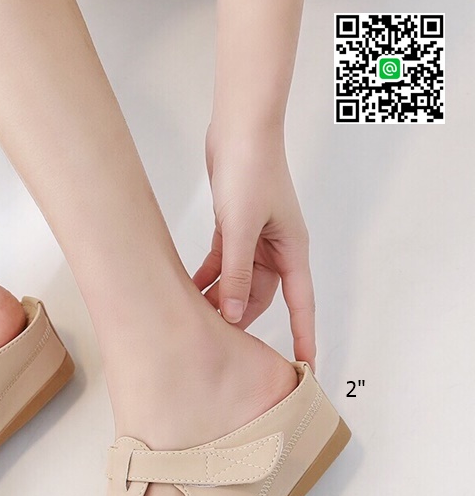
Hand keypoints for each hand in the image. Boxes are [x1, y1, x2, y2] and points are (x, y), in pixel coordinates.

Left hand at [193, 128, 315, 367]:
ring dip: (220, 297)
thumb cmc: (251, 171)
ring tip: (194, 315)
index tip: (306, 366)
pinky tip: (189, 290)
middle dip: (240, 316)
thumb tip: (236, 314)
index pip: (302, 304)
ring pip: (239, 282)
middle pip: (261, 297)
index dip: (304, 336)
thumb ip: (238, 273)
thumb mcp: (241, 228)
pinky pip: (223, 264)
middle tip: (214, 336)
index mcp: (292, 250)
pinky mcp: (233, 229)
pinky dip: (209, 276)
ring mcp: (255, 239)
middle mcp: (277, 249)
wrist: (239, 130)